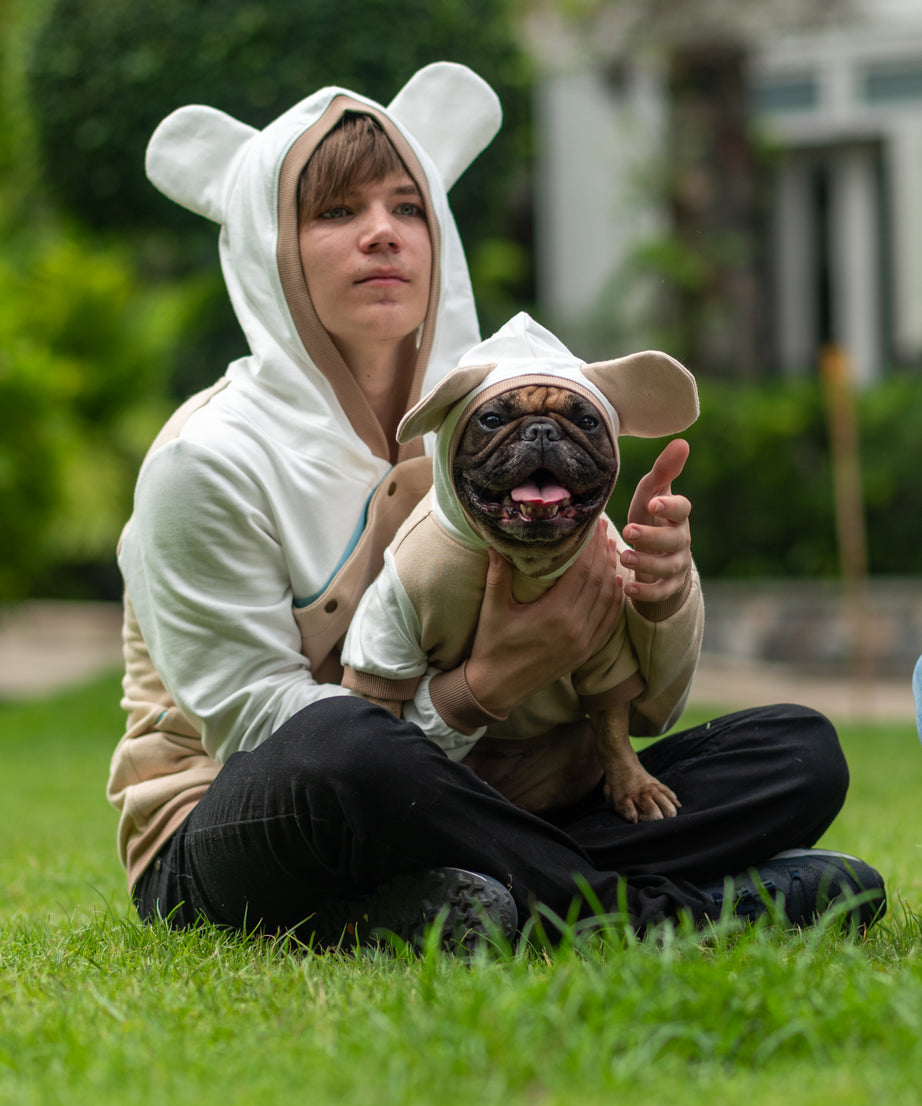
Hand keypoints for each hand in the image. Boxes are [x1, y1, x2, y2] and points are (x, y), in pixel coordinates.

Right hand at [465, 520, 622, 716]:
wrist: (497, 688)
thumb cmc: (491, 645)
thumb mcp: (492, 609)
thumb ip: (498, 574)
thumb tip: (495, 541)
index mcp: (554, 614)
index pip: (582, 571)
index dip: (590, 546)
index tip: (591, 525)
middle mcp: (575, 628)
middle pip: (599, 581)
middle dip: (603, 553)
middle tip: (604, 530)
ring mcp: (583, 642)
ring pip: (608, 600)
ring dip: (613, 572)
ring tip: (610, 549)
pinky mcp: (585, 653)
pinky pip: (609, 622)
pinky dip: (616, 600)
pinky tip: (616, 583)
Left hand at [620, 438, 691, 604]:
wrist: (655, 553)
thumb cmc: (651, 516)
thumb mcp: (652, 494)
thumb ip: (664, 471)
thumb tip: (682, 441)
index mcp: (677, 515)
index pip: (682, 508)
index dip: (670, 506)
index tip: (653, 503)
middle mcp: (681, 540)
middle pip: (673, 540)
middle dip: (652, 537)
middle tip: (630, 532)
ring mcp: (677, 564)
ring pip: (667, 567)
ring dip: (646, 563)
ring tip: (624, 558)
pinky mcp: (669, 586)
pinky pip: (661, 592)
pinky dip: (645, 592)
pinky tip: (626, 589)